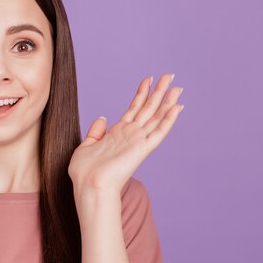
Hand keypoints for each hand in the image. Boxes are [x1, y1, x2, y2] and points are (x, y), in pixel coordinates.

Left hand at [68, 73, 183, 199]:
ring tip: (177, 86)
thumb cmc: (84, 173)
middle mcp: (130, 135)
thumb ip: (95, 132)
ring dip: (167, 101)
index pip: (133, 109)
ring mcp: (138, 141)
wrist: (89, 186)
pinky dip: (169, 119)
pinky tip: (178, 107)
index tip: (147, 79)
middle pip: (148, 109)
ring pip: (156, 116)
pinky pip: (159, 131)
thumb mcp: (86, 146)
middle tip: (169, 75)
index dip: (141, 94)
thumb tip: (102, 118)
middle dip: (158, 91)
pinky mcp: (143, 149)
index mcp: (118, 134)